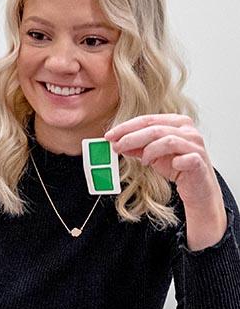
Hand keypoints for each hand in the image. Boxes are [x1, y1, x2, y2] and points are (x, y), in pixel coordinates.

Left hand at [105, 114, 226, 248]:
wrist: (197, 188)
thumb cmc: (176, 167)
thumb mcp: (152, 155)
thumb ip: (136, 148)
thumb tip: (117, 144)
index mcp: (176, 123)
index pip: (147, 120)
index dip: (126, 127)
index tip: (109, 136)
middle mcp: (188, 131)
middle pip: (154, 129)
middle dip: (131, 138)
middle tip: (116, 147)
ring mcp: (195, 145)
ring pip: (167, 140)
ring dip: (149, 151)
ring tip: (143, 161)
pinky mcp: (199, 161)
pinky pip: (186, 158)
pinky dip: (175, 162)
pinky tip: (170, 166)